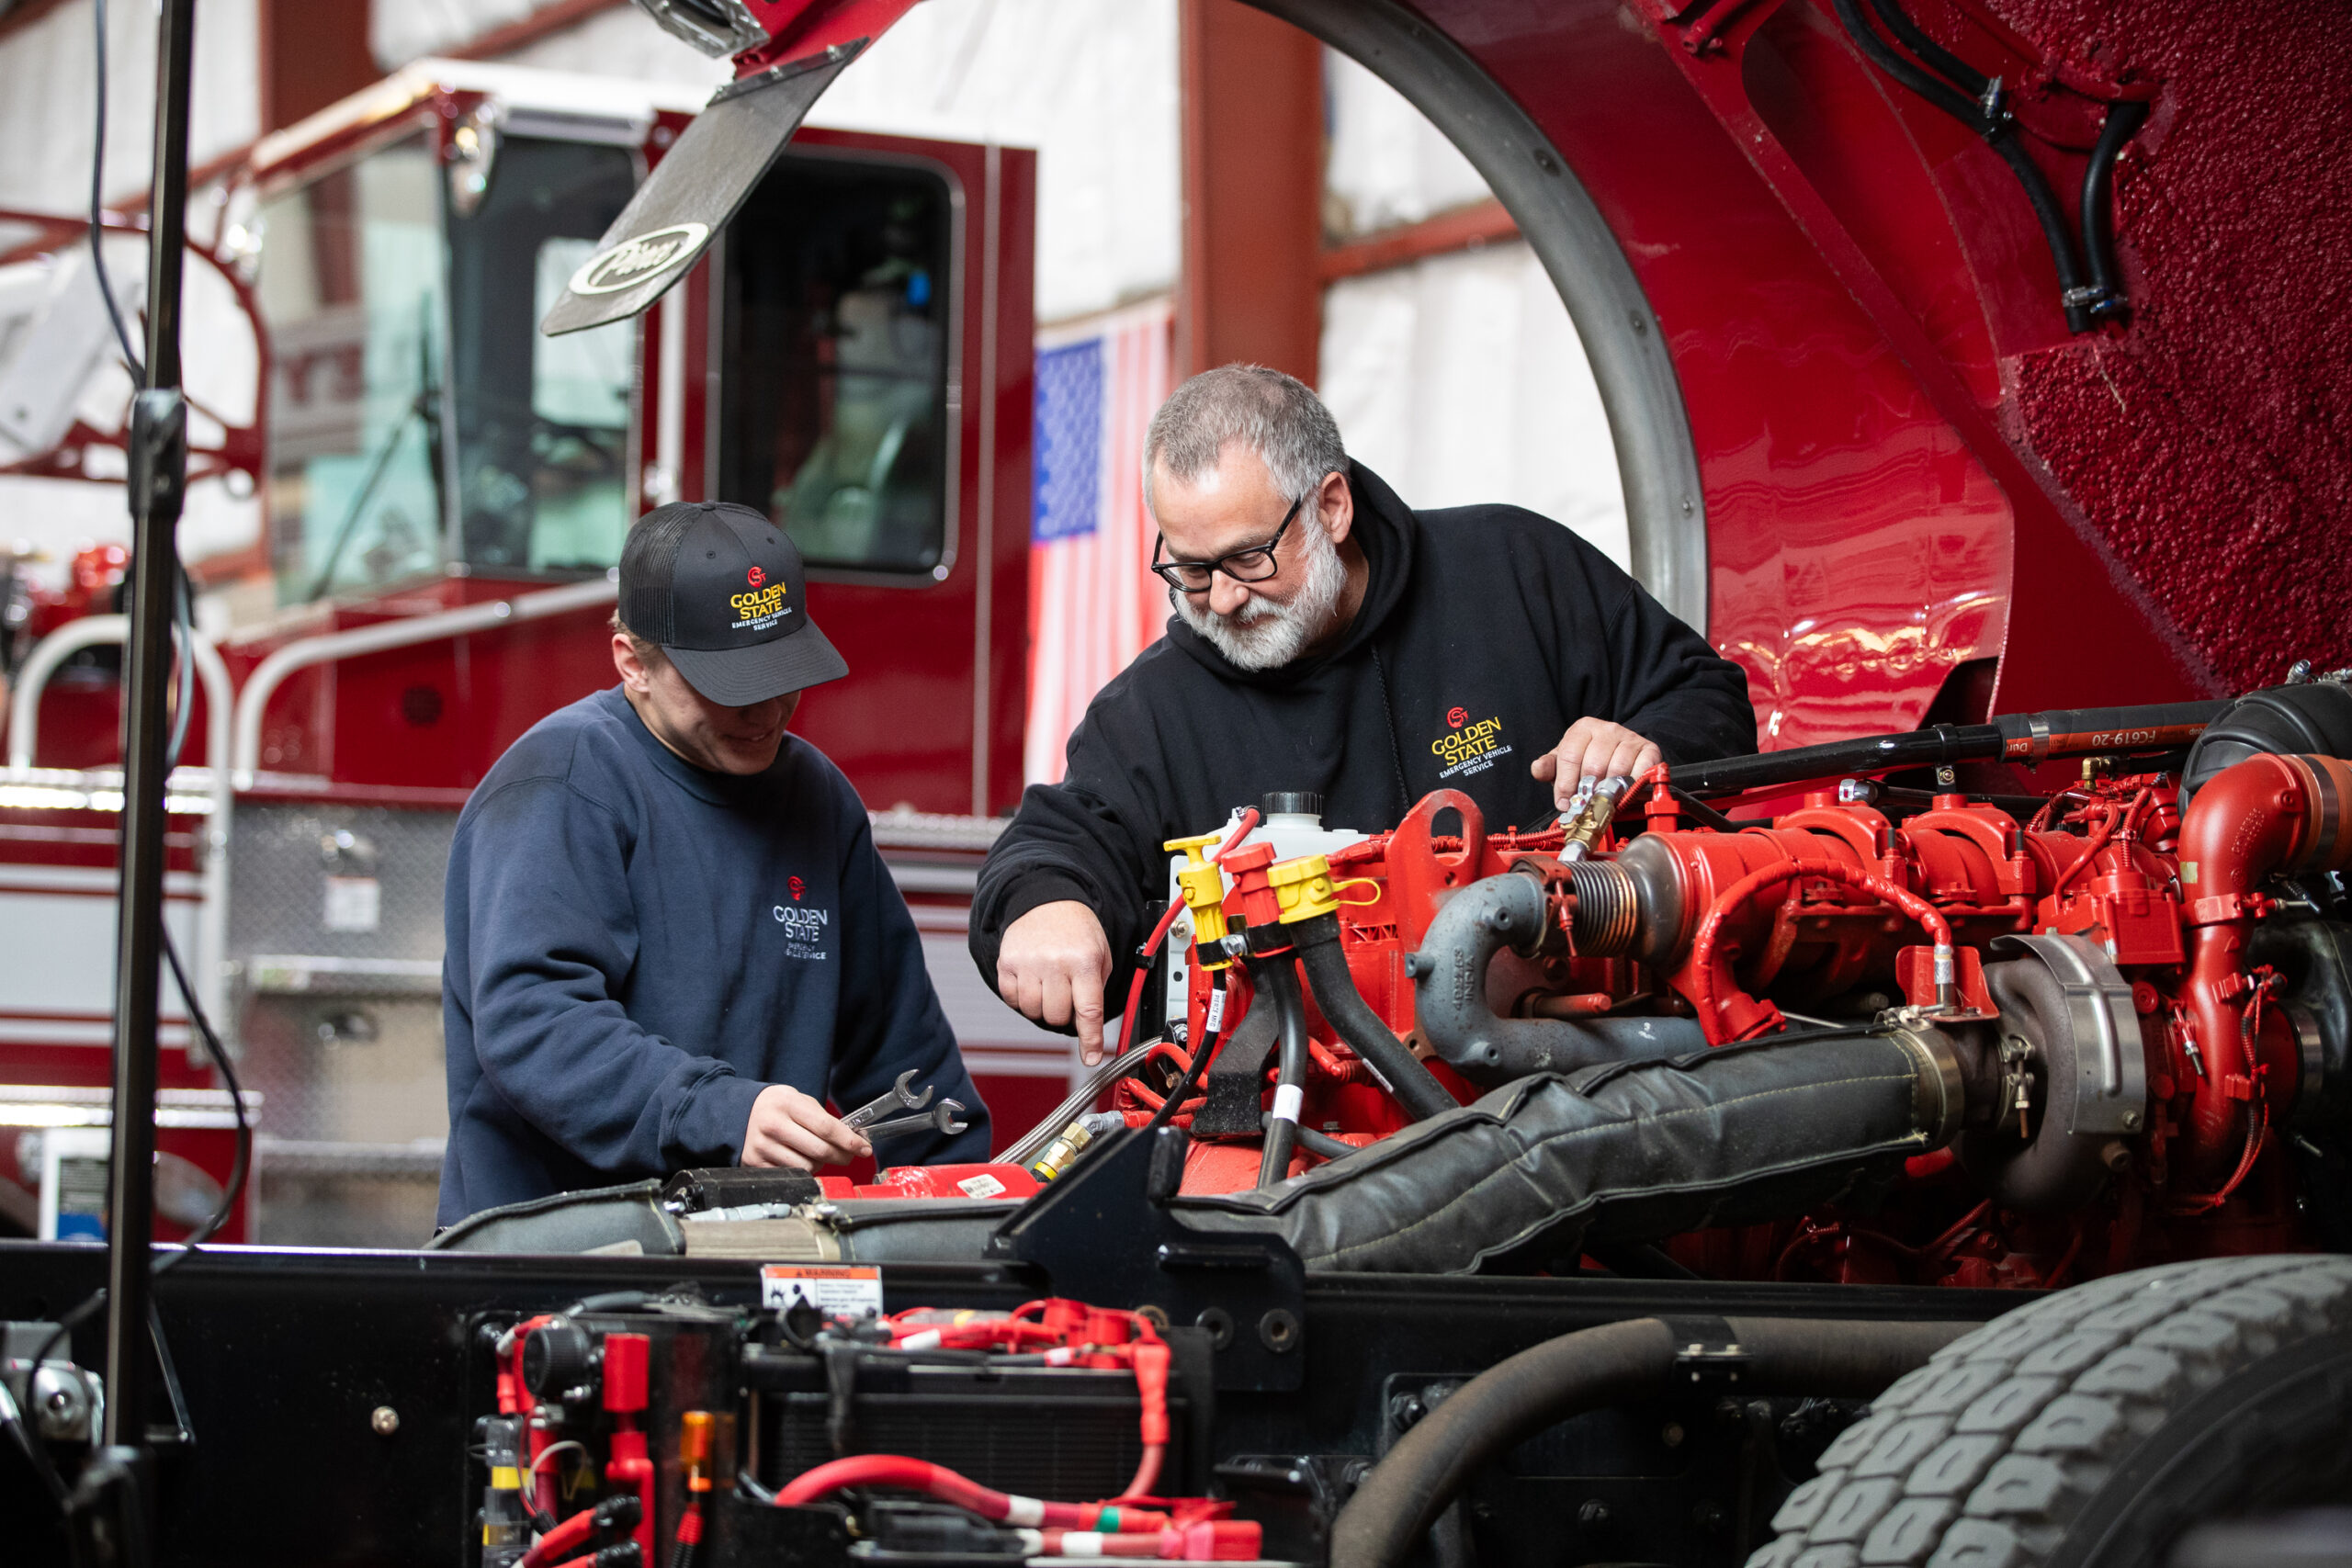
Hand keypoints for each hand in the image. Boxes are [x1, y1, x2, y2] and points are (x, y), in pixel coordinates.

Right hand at [743, 1083, 869, 1169]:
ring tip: (817, 1154)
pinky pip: (790, 1174)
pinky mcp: (755, 1163)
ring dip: (820, 1164)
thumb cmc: (774, 1106)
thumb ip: (822, 1118)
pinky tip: (800, 1159)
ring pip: (807, 1167)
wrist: (737, 1111)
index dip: (849, 1141)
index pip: (826, 1127)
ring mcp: (763, 1146)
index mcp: (787, 1104)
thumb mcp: (797, 1100)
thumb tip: (850, 1139)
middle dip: (841, 1156)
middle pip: (819, 1150)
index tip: (863, 1148)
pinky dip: (802, 1170)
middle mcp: (773, 1125)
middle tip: (849, 1155)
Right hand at [997, 899, 1113, 1064]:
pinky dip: (1022, 998)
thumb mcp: (1100, 956)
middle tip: (1067, 991)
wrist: (1047, 900)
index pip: (1088, 1010)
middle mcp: (1054, 962)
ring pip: (1034, 1012)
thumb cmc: (1077, 932)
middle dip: (1064, 1012)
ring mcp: (1027, 963)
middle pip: (1058, 1016)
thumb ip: (1095, 992)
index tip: (1090, 1058)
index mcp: (1084, 961)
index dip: (1089, 1039)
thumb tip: (1086, 1030)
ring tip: (1049, 983)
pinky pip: (1012, 1000)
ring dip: (1042, 1006)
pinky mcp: (1006, 963)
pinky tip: (1031, 979)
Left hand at [1531, 718, 1661, 809]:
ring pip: (1616, 770)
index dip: (1565, 784)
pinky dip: (1632, 786)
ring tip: (1605, 800)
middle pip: (1593, 765)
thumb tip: (1538, 769)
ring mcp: (1630, 738)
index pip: (1569, 756)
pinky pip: (1640, 771)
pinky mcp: (1649, 750)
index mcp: (1582, 729)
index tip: (1565, 803)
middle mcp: (1607, 729)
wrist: (1623, 758)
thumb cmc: (1589, 762)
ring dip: (1609, 791)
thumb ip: (1549, 767)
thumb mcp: (1565, 764)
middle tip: (1587, 804)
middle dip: (1588, 791)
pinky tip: (1625, 792)